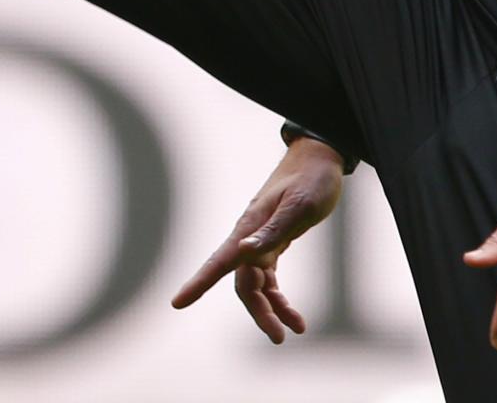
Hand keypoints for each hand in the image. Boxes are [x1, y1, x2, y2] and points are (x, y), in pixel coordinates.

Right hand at [170, 137, 344, 342]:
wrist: (319, 159)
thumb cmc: (311, 179)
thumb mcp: (298, 205)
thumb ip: (273, 230)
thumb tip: (244, 252)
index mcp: (250, 228)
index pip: (220, 261)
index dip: (198, 283)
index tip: (177, 303)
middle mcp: (250, 238)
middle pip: (244, 284)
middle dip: (259, 313)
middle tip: (279, 337)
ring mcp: (260, 241)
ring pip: (256, 286)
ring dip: (272, 309)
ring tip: (297, 328)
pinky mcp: (273, 243)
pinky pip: (268, 279)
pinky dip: (279, 299)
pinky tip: (294, 315)